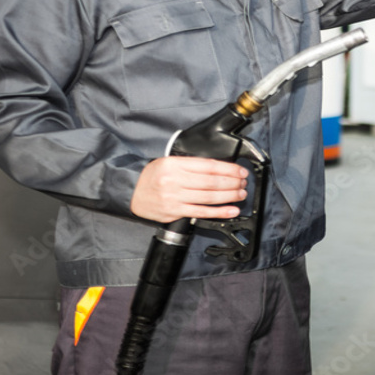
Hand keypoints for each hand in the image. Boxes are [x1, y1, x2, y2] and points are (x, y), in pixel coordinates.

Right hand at [129, 156, 247, 221]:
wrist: (131, 192)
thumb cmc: (152, 176)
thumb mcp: (169, 162)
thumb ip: (191, 165)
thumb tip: (219, 169)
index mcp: (175, 164)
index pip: (208, 166)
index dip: (228, 169)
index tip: (239, 171)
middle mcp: (174, 180)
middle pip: (211, 181)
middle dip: (232, 182)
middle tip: (243, 182)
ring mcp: (175, 197)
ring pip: (209, 197)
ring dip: (229, 196)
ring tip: (241, 194)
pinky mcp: (175, 212)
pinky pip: (201, 212)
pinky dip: (219, 212)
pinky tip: (231, 210)